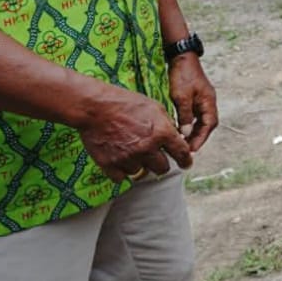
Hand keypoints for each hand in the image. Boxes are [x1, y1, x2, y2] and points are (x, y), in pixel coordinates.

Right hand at [76, 84, 192, 181]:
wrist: (96, 107)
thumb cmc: (125, 103)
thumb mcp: (155, 108)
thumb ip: (167, 124)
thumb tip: (176, 137)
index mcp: (162, 132)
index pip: (181, 153)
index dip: (186, 161)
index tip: (186, 164)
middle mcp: (147, 148)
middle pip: (162, 168)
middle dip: (161, 163)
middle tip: (156, 158)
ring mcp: (128, 158)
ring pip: (141, 172)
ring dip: (139, 164)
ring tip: (131, 149)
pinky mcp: (110, 165)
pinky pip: (121, 177)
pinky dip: (121, 170)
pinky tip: (119, 158)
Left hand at [168, 54, 217, 152]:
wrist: (181, 58)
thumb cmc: (182, 75)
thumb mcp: (182, 97)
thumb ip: (185, 116)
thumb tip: (187, 133)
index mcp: (209, 101)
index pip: (209, 124)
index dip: (201, 138)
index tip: (192, 149)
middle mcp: (208, 102)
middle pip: (208, 124)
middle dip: (199, 137)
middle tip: (187, 149)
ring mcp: (202, 99)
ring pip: (201, 120)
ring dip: (194, 132)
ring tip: (183, 142)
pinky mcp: (195, 97)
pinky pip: (195, 115)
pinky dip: (190, 124)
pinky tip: (181, 129)